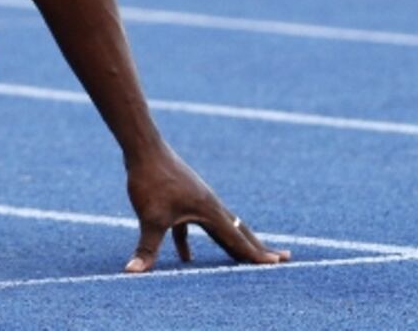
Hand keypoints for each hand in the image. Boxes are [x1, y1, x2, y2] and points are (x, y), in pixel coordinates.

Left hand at [123, 145, 288, 272]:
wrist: (142, 146)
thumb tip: (133, 272)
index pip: (237, 239)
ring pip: (219, 227)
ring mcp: (196, 199)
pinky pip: (192, 224)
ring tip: (245, 257)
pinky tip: (185, 258)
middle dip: (258, 247)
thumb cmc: (150, 179)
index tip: (278, 264)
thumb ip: (147, 248)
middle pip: (239, 231)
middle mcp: (209, 204)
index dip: (255, 255)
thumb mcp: (150, 217)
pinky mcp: (181, 196)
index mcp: (209, 211)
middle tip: (284, 258)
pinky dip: (191, 240)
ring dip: (232, 243)